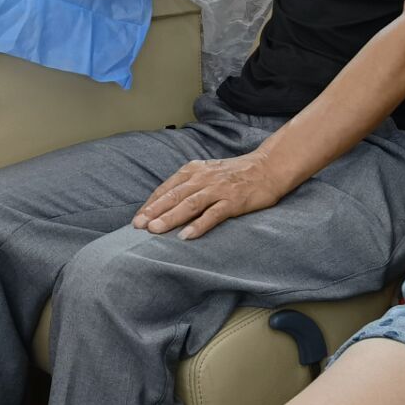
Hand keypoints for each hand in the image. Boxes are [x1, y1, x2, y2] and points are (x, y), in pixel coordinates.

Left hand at [131, 152, 293, 240]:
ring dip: (170, 217)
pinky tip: (186, 236)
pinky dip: (199, 226)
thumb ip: (189, 184)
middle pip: (173, 196)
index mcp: (194, 170)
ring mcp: (218, 189)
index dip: (150, 204)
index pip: (166, 188)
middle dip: (154, 212)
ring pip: (189, 204)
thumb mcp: (207, 172)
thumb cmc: (235, 173)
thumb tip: (166, 203)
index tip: (136, 219)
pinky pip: (213, 215)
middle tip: (137, 226)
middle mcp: (203, 178)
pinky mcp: (233, 201)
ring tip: (155, 230)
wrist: (268, 167)